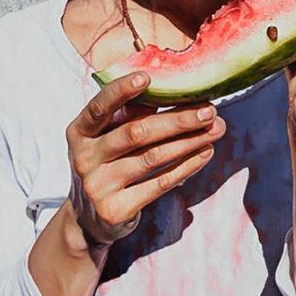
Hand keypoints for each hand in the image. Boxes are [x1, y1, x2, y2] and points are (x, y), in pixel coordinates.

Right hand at [66, 72, 225, 246]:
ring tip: (216, 130)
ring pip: (152, 158)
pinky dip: (186, 166)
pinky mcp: (115, 210)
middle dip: (177, 120)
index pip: (99, 107)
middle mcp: (83, 158)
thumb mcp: (107, 135)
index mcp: (79, 131)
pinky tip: (204, 153)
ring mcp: (98, 186)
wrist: (89, 217)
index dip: (120, 91)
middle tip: (209, 110)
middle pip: (136, 133)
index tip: (145, 77)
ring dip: (189, 142)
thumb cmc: (107, 161)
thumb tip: (172, 87)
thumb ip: (130, 113)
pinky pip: (159, 184)